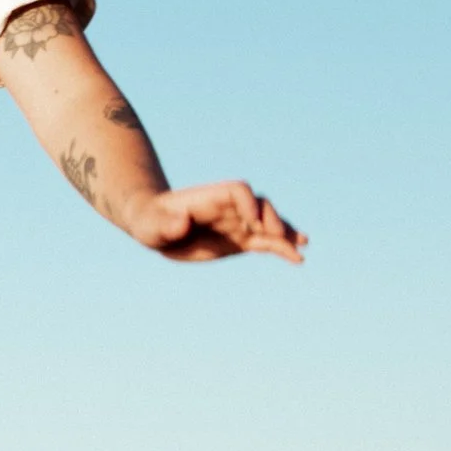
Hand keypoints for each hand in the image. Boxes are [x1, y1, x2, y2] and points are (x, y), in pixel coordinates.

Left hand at [131, 182, 306, 262]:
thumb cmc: (149, 221)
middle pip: (259, 206)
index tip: (251, 222)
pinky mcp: (239, 241)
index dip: (248, 204)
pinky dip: (281, 249)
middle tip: (277, 236)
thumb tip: (182, 223)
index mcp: (210, 197)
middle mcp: (228, 208)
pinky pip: (265, 243)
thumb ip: (166, 223)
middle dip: (271, 219)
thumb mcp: (150, 223)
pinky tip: (298, 258)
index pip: (238, 191)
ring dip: (285, 234)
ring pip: (268, 225)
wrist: (154, 228)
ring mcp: (237, 224)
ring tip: (302, 245)